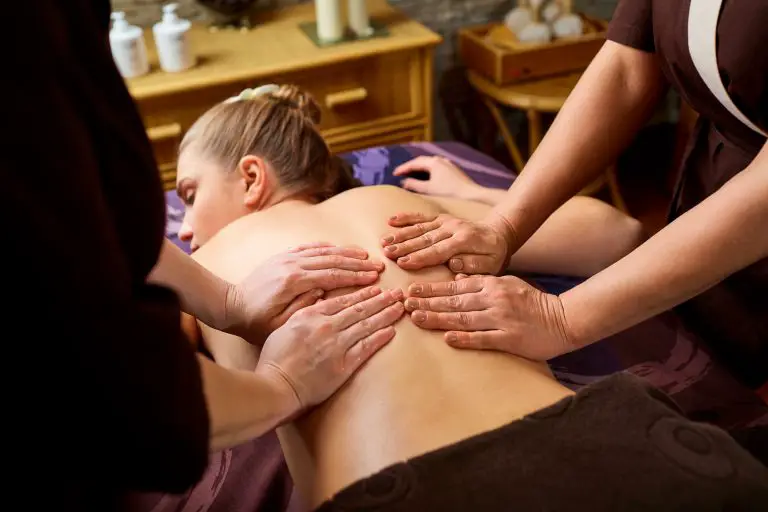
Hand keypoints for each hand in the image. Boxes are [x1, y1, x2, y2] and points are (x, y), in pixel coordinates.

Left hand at [227, 243, 384, 343]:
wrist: (230, 306)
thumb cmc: (255, 322)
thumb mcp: (280, 324)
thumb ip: (304, 308)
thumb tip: (324, 292)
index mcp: (294, 282)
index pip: (332, 276)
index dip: (355, 277)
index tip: (373, 278)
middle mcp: (292, 265)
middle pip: (332, 260)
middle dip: (357, 263)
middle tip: (377, 266)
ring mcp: (286, 259)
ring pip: (323, 251)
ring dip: (345, 253)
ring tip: (365, 255)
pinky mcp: (281, 258)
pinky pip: (308, 248)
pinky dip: (326, 247)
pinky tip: (338, 248)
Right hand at [257, 286, 404, 410]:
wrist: (276, 385)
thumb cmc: (275, 359)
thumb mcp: (284, 327)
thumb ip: (303, 311)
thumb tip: (318, 298)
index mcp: (311, 315)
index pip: (343, 300)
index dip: (363, 293)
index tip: (376, 288)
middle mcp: (326, 326)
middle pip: (359, 309)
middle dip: (381, 300)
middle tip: (397, 293)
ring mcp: (336, 345)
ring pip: (366, 325)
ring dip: (386, 315)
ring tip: (399, 307)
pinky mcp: (343, 365)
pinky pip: (366, 347)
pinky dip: (380, 337)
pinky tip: (391, 330)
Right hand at [381, 211, 515, 273]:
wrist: (498, 233)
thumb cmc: (493, 255)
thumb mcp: (492, 265)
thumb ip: (474, 266)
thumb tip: (454, 264)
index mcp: (465, 240)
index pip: (439, 250)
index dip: (420, 257)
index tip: (403, 263)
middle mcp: (453, 228)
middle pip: (425, 238)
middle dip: (404, 246)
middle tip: (386, 252)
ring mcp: (446, 221)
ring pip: (419, 227)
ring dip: (400, 234)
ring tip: (383, 241)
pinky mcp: (441, 217)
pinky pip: (421, 217)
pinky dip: (406, 217)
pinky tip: (391, 220)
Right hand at [393, 156, 482, 199]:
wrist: (470, 195)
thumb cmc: (449, 192)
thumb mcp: (428, 189)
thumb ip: (414, 185)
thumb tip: (403, 182)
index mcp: (434, 162)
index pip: (414, 163)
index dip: (403, 168)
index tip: (394, 174)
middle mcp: (441, 160)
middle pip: (421, 161)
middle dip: (410, 167)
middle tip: (401, 173)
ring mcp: (448, 164)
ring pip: (429, 164)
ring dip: (419, 168)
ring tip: (411, 174)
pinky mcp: (452, 170)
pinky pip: (435, 167)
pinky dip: (427, 171)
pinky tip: (426, 178)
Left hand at [403, 275, 574, 360]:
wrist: (564, 318)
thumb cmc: (533, 302)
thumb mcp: (507, 284)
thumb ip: (482, 283)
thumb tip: (457, 279)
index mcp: (491, 285)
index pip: (454, 286)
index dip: (431, 288)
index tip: (410, 289)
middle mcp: (493, 299)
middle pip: (453, 301)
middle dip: (426, 301)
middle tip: (403, 303)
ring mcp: (501, 319)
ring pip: (463, 318)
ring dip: (438, 318)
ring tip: (416, 318)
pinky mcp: (510, 339)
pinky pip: (483, 338)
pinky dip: (465, 338)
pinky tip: (447, 339)